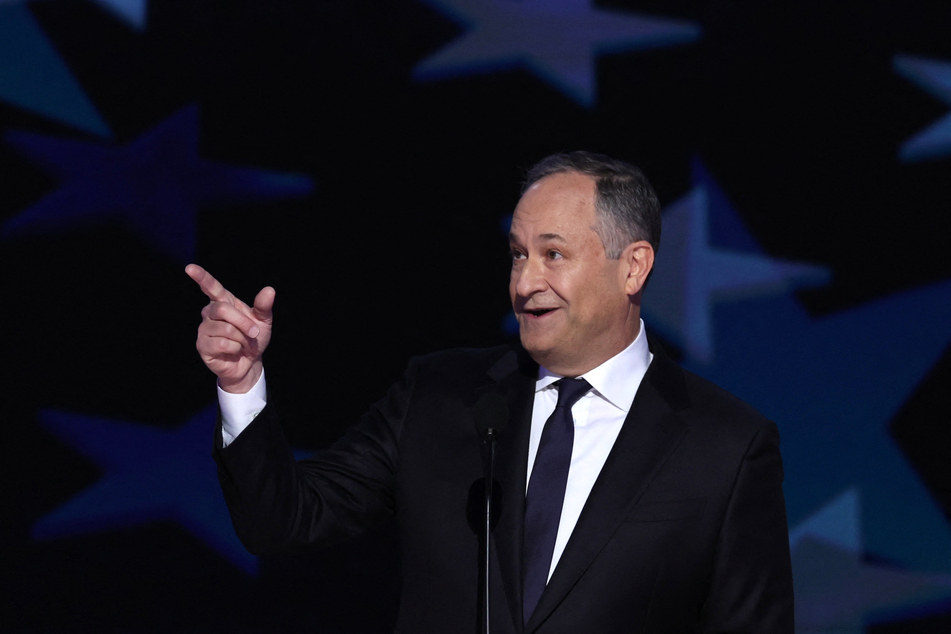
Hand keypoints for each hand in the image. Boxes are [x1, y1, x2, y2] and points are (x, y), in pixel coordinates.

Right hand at [185, 264, 274, 393]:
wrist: (249, 363)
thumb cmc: (253, 338)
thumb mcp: (263, 321)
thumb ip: (263, 306)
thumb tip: (269, 290)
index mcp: (224, 302)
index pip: (211, 287)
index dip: (201, 277)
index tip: (189, 268)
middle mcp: (210, 313)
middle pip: (223, 310)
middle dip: (243, 322)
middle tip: (254, 332)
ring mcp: (204, 329)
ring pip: (225, 329)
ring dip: (242, 339)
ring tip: (243, 344)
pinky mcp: (202, 345)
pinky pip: (222, 344)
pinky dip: (235, 348)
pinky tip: (234, 351)